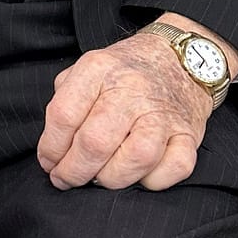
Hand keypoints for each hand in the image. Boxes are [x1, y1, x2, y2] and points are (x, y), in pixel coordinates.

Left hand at [37, 30, 212, 192]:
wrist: (178, 57)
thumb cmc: (124, 71)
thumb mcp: (86, 69)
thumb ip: (65, 101)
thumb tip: (52, 150)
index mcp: (98, 69)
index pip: (64, 115)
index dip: (51, 147)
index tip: (48, 162)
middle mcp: (131, 89)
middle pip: (95, 142)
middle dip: (73, 171)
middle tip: (66, 179)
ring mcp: (163, 113)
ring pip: (136, 159)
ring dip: (111, 179)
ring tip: (100, 178)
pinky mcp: (190, 133)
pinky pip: (175, 168)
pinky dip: (153, 180)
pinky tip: (138, 175)